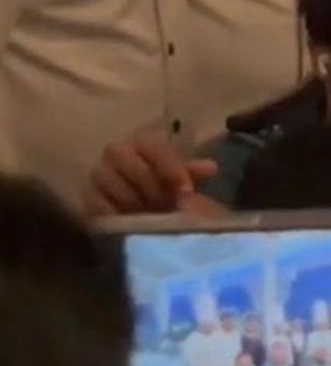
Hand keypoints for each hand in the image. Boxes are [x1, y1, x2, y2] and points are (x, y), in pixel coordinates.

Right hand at [82, 134, 217, 217]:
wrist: (146, 214)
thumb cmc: (165, 190)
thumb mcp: (181, 181)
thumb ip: (192, 173)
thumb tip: (210, 168)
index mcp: (140, 143)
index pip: (149, 143)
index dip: (168, 165)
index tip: (186, 190)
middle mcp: (114, 153)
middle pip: (119, 154)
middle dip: (146, 180)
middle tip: (165, 202)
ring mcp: (97, 176)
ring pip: (103, 176)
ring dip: (130, 197)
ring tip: (149, 214)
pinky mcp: (86, 199)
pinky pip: (92, 201)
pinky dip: (113, 211)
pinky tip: (131, 222)